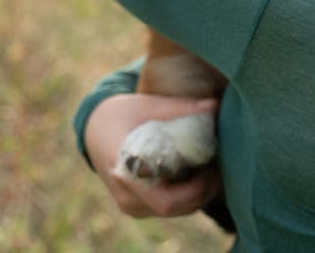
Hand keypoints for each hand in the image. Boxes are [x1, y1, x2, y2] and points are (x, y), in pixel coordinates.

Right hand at [84, 93, 220, 217]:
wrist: (95, 128)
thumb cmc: (123, 114)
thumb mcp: (148, 105)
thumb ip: (180, 108)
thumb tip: (214, 104)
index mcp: (126, 172)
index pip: (167, 201)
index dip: (197, 189)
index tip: (212, 165)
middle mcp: (127, 196)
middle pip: (176, 208)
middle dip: (204, 190)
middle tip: (219, 164)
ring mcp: (131, 204)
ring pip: (176, 210)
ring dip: (198, 193)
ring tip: (211, 165)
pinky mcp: (138, 205)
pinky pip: (169, 207)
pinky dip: (188, 194)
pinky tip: (198, 171)